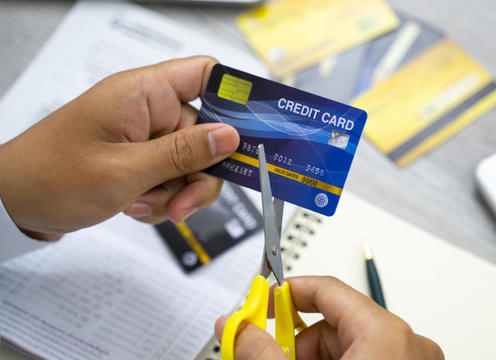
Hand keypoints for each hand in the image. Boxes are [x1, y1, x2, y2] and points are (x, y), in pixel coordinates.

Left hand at [0, 56, 238, 239]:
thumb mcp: (124, 171)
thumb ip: (183, 153)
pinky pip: (174, 175)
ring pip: (193, 160)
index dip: (236, 97)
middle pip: (207, 130)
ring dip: (180, 190)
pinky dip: (165, 197)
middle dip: (202, 170)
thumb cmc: (49, 176)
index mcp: (143, 93)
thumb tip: (230, 137)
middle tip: (186, 199)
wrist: (11, 205)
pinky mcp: (141, 158)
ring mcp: (145, 136)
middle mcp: (148, 109)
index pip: (206, 74)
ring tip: (149, 205)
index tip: (255, 130)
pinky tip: (139, 206)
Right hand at [215, 276, 443, 359]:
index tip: (258, 303)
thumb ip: (264, 351)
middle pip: (334, 320)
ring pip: (347, 345)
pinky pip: (364, 359)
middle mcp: (407, 344)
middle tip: (265, 356)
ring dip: (312, 358)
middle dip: (294, 341)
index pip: (327, 288)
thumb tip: (237, 328)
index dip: (285, 293)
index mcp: (387, 333)